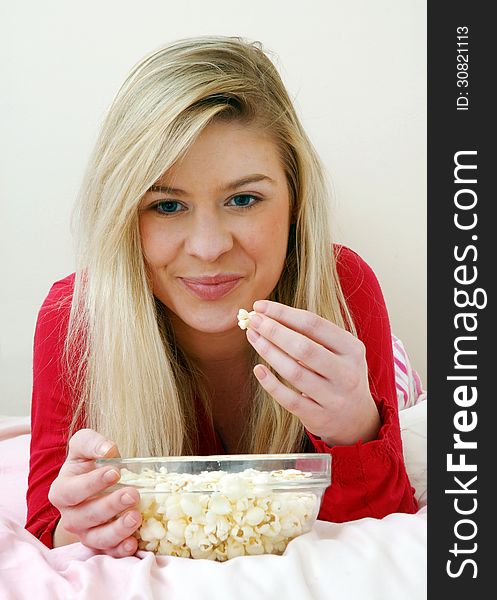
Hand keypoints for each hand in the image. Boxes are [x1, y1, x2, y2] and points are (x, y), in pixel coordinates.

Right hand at [48, 428, 141, 556]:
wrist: (95, 480)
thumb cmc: (88, 461)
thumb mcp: (85, 445)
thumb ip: (92, 443)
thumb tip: (107, 450)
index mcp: (62, 491)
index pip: (72, 491)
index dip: (92, 483)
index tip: (115, 472)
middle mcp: (70, 515)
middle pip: (86, 517)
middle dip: (110, 506)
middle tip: (132, 494)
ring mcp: (85, 532)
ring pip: (97, 538)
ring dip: (117, 530)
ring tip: (136, 517)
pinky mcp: (102, 543)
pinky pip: (109, 552)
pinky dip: (120, 550)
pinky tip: (134, 543)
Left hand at [245, 300, 380, 446]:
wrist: (357, 418)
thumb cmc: (339, 374)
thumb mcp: (339, 351)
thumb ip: (312, 334)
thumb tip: (269, 314)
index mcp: (352, 349)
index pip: (314, 324)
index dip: (283, 313)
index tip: (260, 306)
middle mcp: (346, 373)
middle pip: (304, 347)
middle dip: (274, 330)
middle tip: (253, 320)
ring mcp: (334, 398)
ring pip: (295, 372)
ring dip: (268, 352)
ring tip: (252, 337)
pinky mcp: (319, 418)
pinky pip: (290, 399)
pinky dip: (271, 383)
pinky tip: (258, 369)